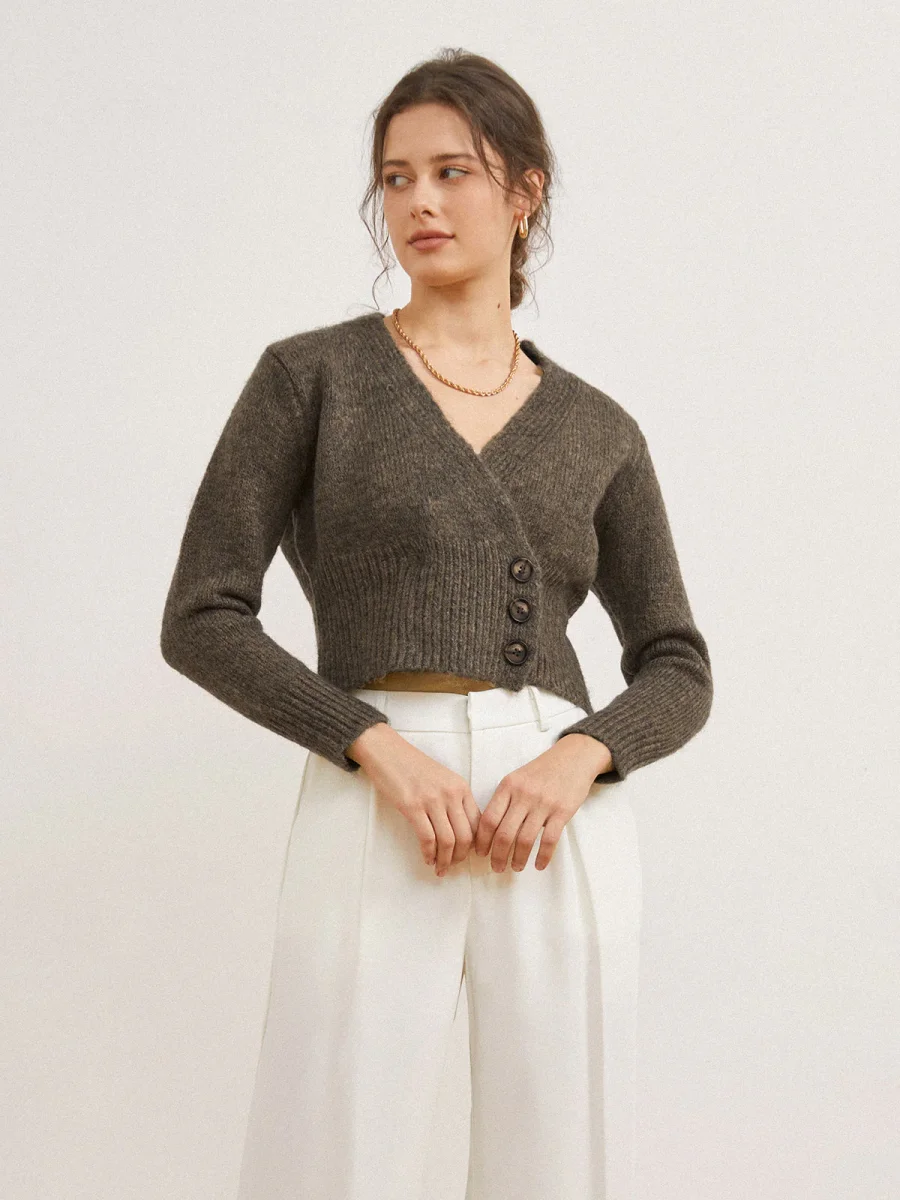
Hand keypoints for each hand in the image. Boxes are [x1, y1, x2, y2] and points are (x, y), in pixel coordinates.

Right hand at [347, 722, 479, 876]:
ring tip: (440, 868)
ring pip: (448, 840)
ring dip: (446, 860)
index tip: (468, 855)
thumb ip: (454, 800)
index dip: (475, 844)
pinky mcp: (412, 806)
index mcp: (461, 787)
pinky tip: (427, 859)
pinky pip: (427, 838)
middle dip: (461, 857)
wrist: (387, 751)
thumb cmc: (412, 766)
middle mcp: (451, 794)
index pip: (478, 823)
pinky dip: (429, 853)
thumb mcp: (442, 779)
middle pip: (466, 836)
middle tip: (453, 866)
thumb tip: (460, 830)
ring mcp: (432, 800)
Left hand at [473, 735, 610, 871]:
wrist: (573, 758)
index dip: (482, 840)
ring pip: (525, 839)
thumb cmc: (540, 772)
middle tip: (496, 868)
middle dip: (497, 855)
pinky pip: (549, 840)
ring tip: (516, 867)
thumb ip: (503, 800)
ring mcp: (543, 803)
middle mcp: (523, 795)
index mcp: (508, 786)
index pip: (489, 818)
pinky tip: (539, 865)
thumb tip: (487, 831)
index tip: (481, 853)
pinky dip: (542, 856)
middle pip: (504, 833)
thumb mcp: (516, 778)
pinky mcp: (562, 811)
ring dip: (518, 859)